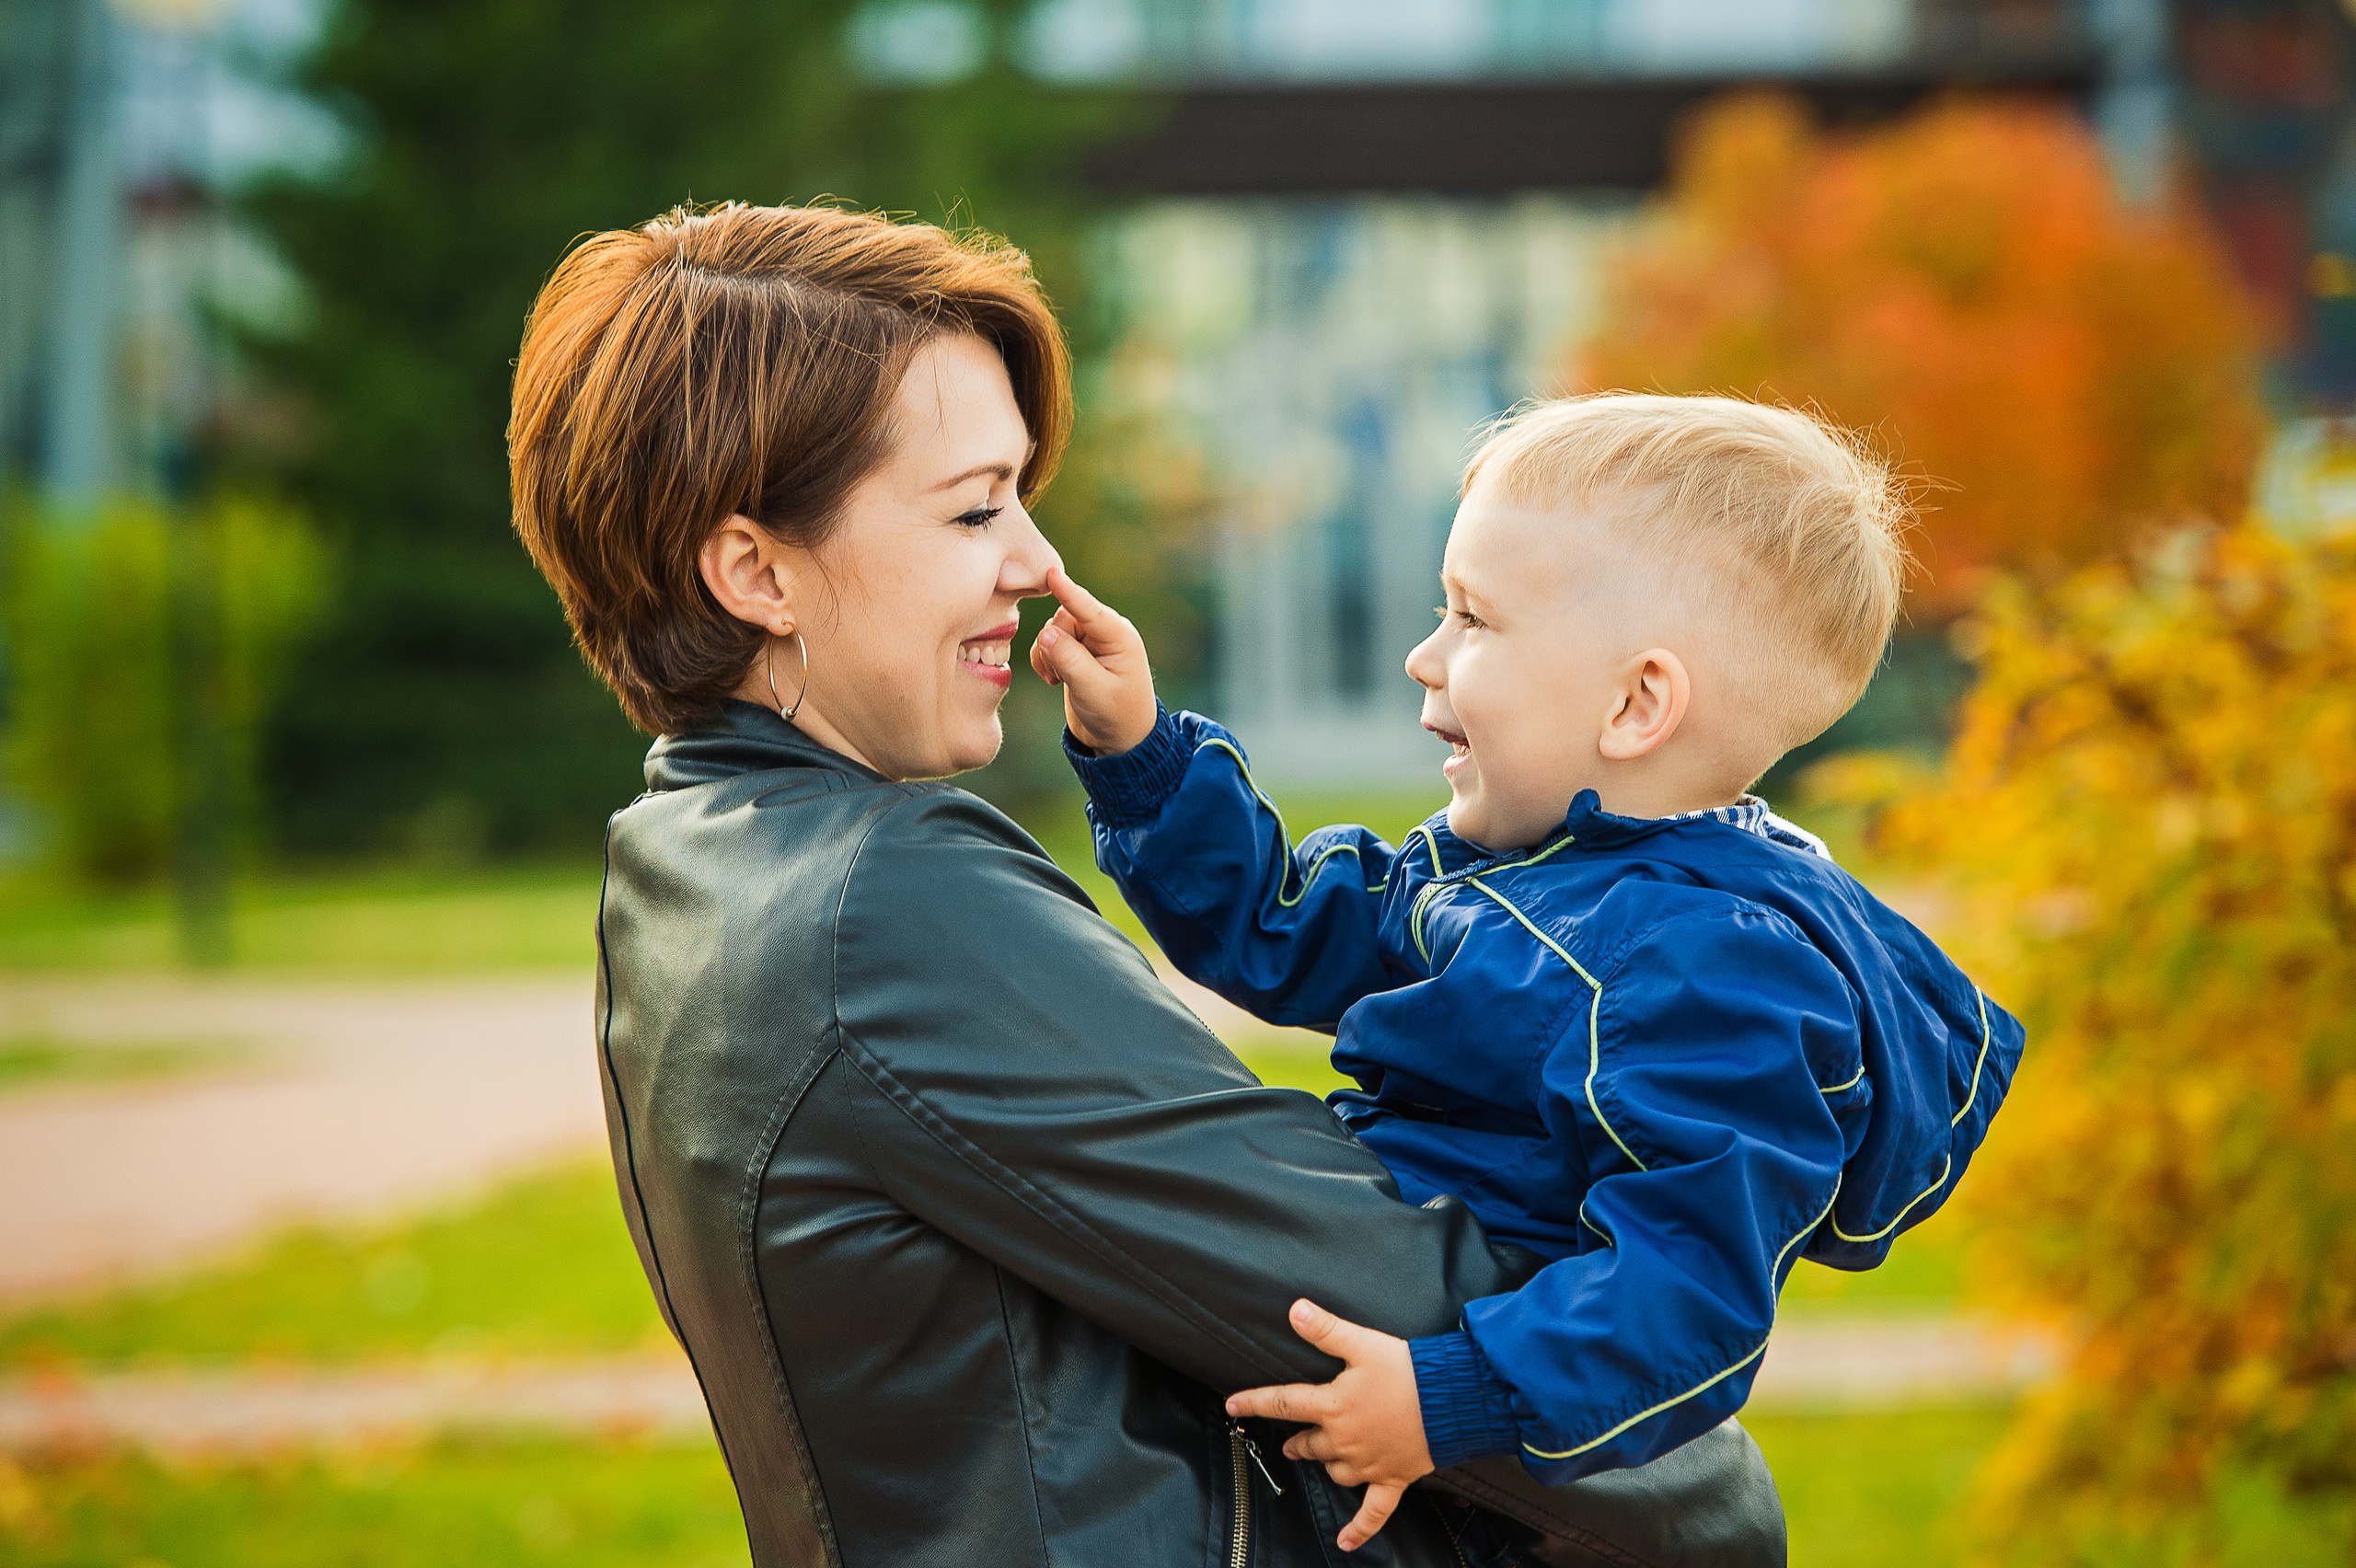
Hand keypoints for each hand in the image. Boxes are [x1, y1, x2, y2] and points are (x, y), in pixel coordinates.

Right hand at [1028, 566, 1158, 755]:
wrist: (1119, 740)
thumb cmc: (1117, 715)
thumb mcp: (1094, 691)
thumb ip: (1069, 660)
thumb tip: (1046, 633)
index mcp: (1119, 636)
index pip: (1088, 609)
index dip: (1068, 591)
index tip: (1052, 573)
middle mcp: (1105, 633)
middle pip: (1064, 618)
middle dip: (1055, 644)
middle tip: (1061, 675)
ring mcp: (1089, 641)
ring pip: (1053, 630)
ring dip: (1049, 655)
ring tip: (1060, 680)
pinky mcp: (1075, 652)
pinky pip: (1048, 643)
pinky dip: (1044, 659)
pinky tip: (1054, 680)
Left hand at [1225, 1299, 1433, 1551]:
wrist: (1452, 1402)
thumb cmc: (1407, 1371)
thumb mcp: (1363, 1343)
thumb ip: (1326, 1330)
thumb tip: (1294, 1310)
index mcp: (1333, 1406)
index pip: (1284, 1403)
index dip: (1254, 1402)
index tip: (1231, 1406)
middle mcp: (1344, 1439)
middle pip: (1309, 1443)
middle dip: (1298, 1441)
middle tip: (1291, 1441)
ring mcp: (1367, 1463)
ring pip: (1335, 1472)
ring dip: (1326, 1465)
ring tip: (1324, 1459)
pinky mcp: (1392, 1479)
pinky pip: (1373, 1512)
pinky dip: (1359, 1529)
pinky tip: (1346, 1542)